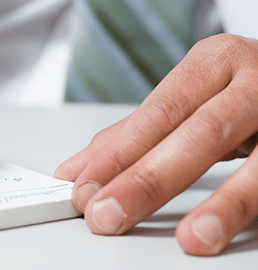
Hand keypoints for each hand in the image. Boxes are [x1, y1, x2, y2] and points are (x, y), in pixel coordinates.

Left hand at [55, 34, 257, 255]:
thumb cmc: (238, 89)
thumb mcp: (190, 100)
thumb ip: (134, 134)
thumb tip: (77, 170)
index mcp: (211, 64)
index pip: (156, 114)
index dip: (117, 155)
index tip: (83, 190)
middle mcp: (251, 82)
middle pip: (197, 133)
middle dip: (147, 180)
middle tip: (106, 215)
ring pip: (253, 160)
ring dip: (221, 203)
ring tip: (192, 238)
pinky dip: (248, 206)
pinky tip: (228, 230)